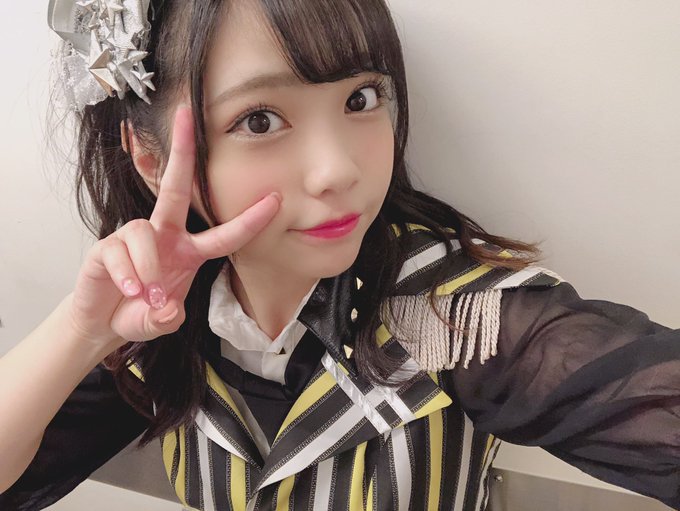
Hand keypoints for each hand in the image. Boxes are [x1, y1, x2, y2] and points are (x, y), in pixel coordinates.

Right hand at [67, 106, 280, 347]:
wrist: (103, 323)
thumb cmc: (141, 313)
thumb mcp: (162, 320)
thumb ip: (167, 318)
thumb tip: (166, 308)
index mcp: (189, 250)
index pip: (225, 234)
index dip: (250, 220)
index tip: (276, 199)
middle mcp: (165, 235)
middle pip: (176, 187)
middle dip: (182, 151)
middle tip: (186, 115)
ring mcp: (136, 237)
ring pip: (145, 234)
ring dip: (148, 270)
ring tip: (145, 295)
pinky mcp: (108, 246)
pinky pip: (121, 252)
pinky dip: (127, 276)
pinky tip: (127, 290)